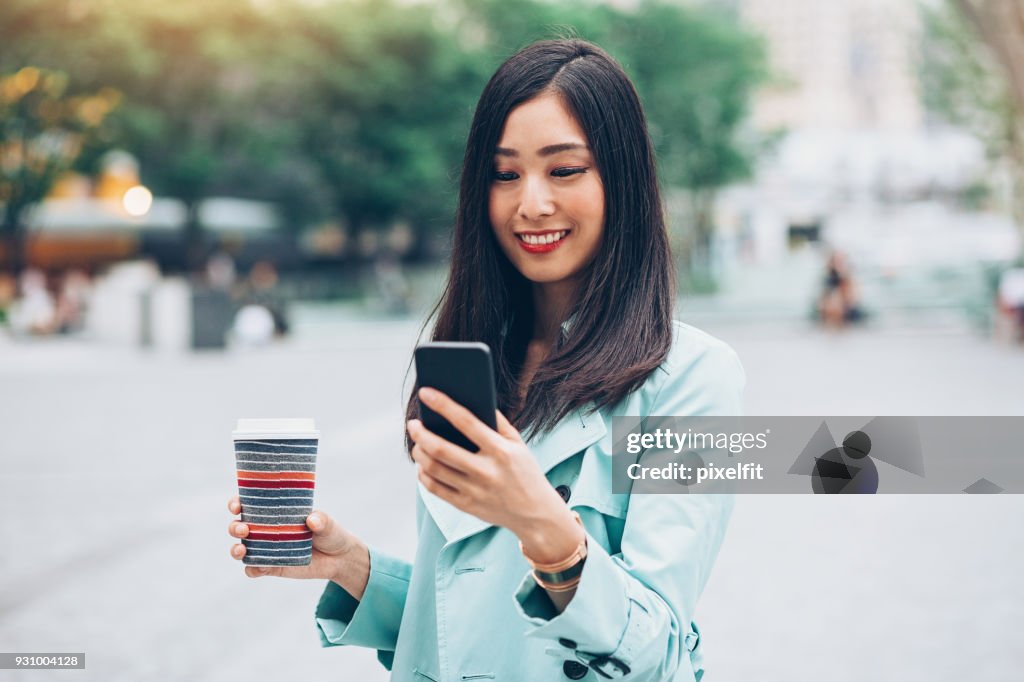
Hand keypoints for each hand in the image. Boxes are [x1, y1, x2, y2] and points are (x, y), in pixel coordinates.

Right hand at [227, 495, 359, 582]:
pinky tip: (257, 567)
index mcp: (274, 512)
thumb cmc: (330, 532)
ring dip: (236, 549)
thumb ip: (322, 520)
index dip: (236, 503)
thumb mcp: (328, 523)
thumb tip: (312, 520)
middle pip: (238, 526)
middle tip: (244, 528)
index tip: (237, 505)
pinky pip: (254, 569)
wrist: (339, 559)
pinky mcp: (272, 567)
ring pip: (241, 548)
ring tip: (242, 549)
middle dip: (235, 527)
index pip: (248, 504)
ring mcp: (266, 549)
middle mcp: (265, 530)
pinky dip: (252, 569)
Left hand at [407, 387, 581, 563]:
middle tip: (413, 424)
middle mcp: (486, 471)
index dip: (443, 405)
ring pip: (433, 469)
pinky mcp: (466, 506)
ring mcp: (474, 491)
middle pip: (440, 449)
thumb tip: (474, 401)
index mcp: (500, 451)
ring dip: (418, 453)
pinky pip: (435, 488)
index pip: (466, 421)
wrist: (536, 514)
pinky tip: (423, 465)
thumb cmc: (525, 472)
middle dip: (420, 433)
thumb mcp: (519, 444)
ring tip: (417, 443)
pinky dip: (423, 474)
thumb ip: (498, 422)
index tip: (425, 393)